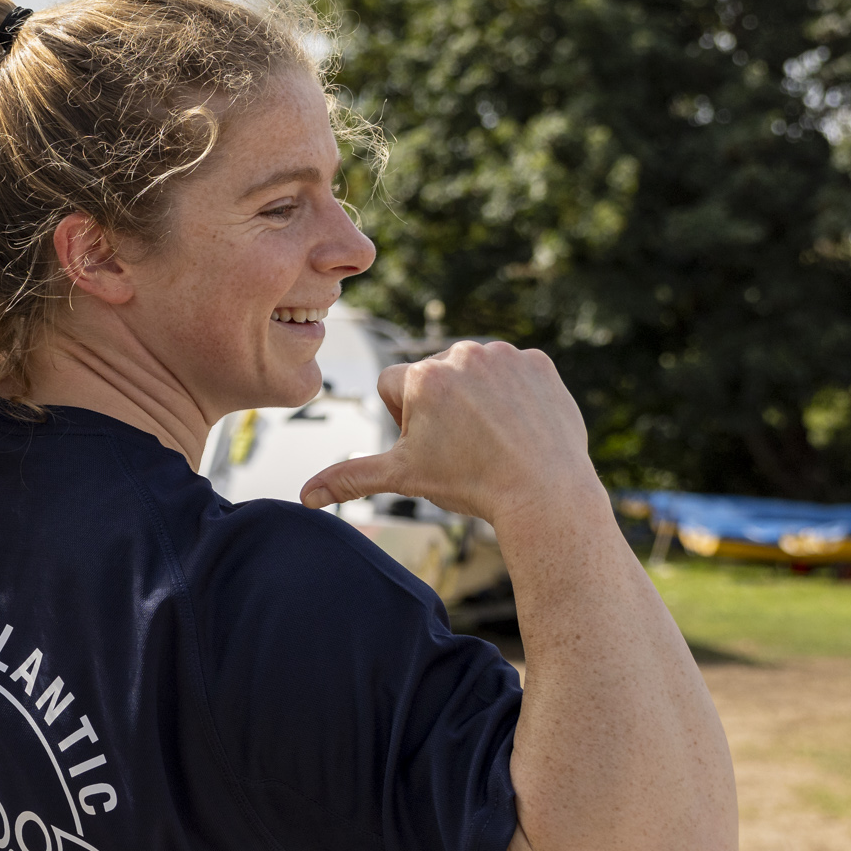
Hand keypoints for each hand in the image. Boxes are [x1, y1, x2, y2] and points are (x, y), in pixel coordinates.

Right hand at [297, 340, 604, 529]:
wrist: (546, 493)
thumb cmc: (471, 485)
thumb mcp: (403, 478)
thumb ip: (349, 478)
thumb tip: (304, 496)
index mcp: (422, 376)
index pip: (393, 387)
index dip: (406, 422)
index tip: (434, 446)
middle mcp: (462, 353)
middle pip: (433, 377)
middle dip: (441, 407)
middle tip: (464, 446)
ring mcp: (505, 356)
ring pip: (474, 373)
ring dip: (477, 398)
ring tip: (493, 437)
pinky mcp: (539, 363)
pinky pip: (515, 372)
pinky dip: (515, 395)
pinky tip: (519, 426)